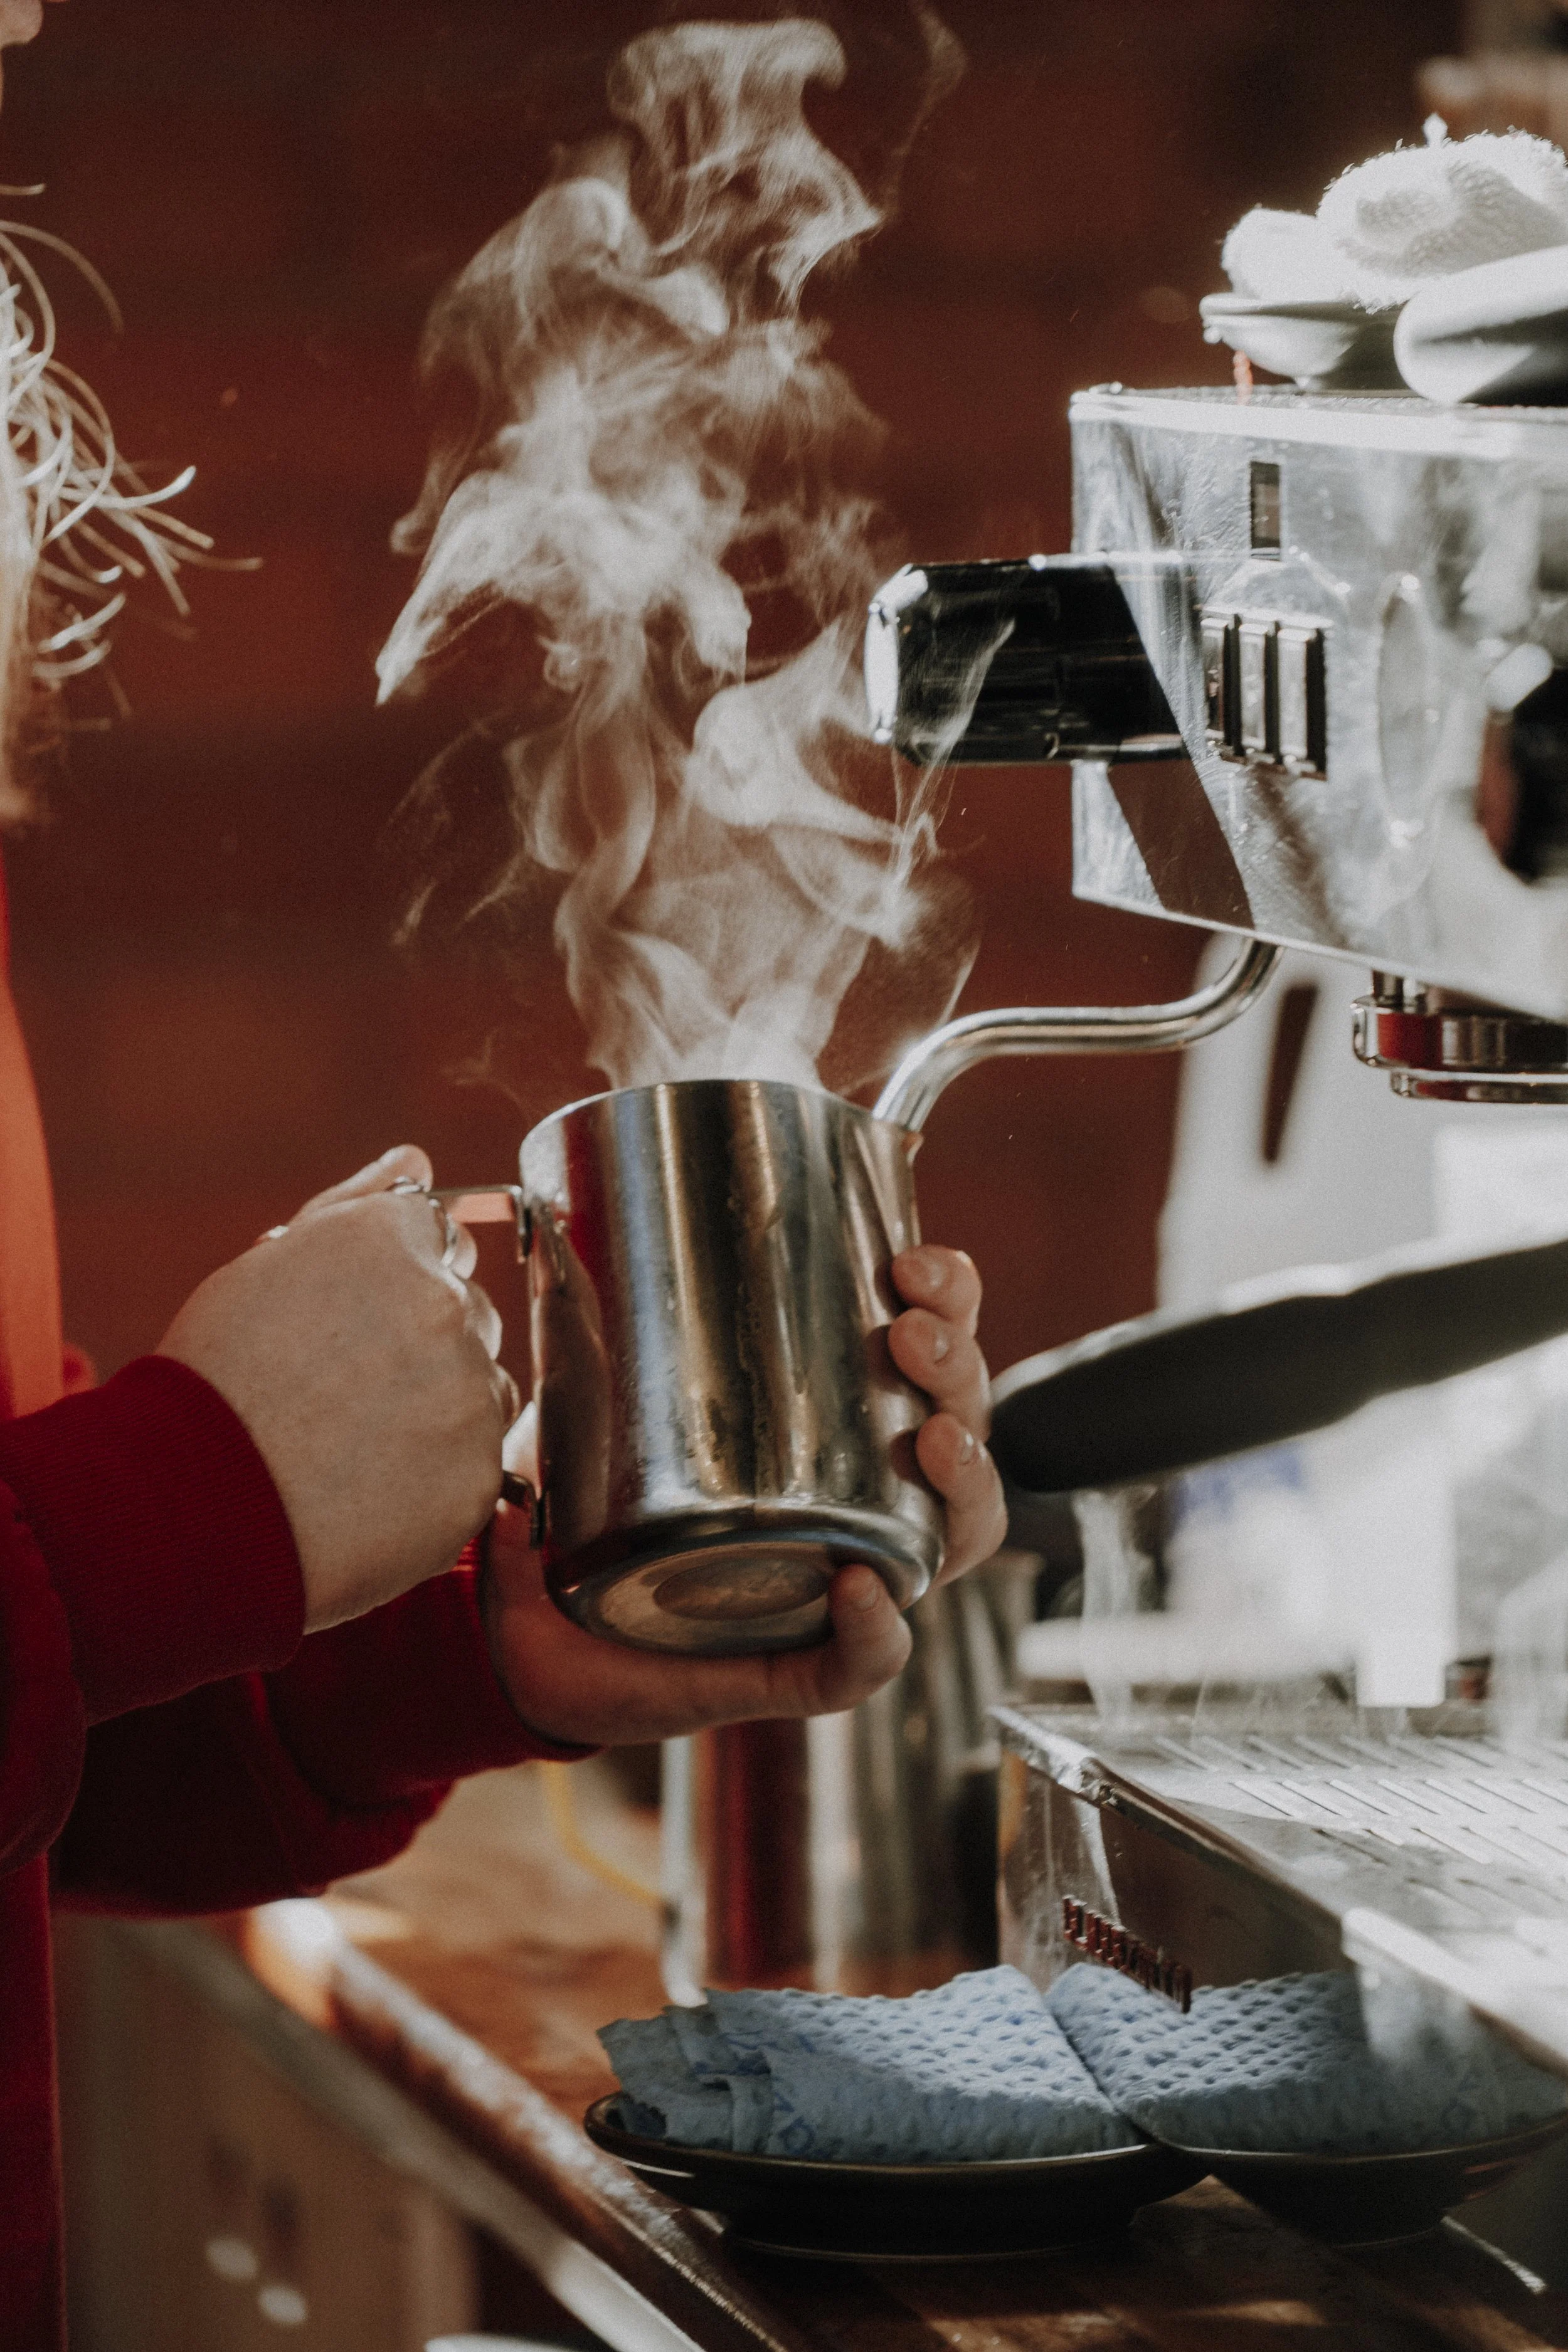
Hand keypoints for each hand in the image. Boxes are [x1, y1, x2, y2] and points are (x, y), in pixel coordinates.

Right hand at [158, 1145, 511, 1632]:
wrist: (194, 1506)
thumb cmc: (218, 1378)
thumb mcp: (268, 1267)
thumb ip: (353, 1206)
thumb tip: (416, 1160)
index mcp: (392, 1238)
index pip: (438, 1235)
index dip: (393, 1280)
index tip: (349, 1320)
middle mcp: (445, 1300)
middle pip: (465, 1307)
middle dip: (422, 1338)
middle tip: (342, 1387)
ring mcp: (469, 1388)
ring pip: (480, 1381)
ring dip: (439, 1402)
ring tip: (354, 1438)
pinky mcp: (479, 1468)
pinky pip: (479, 1456)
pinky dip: (440, 1470)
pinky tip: (375, 1482)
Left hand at [482, 1243, 1006, 1746]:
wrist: (521, 1630)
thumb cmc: (577, 1506)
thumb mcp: (586, 1403)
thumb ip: (585, 1336)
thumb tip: (564, 1242)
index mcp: (830, 1422)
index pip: (925, 1348)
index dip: (947, 1299)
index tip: (910, 1263)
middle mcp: (859, 1497)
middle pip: (959, 1425)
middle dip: (958, 1368)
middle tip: (910, 1333)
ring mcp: (843, 1580)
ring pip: (955, 1536)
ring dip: (966, 1481)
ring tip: (933, 1439)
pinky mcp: (800, 1666)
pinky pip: (867, 1662)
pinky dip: (877, 1629)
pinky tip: (857, 1587)